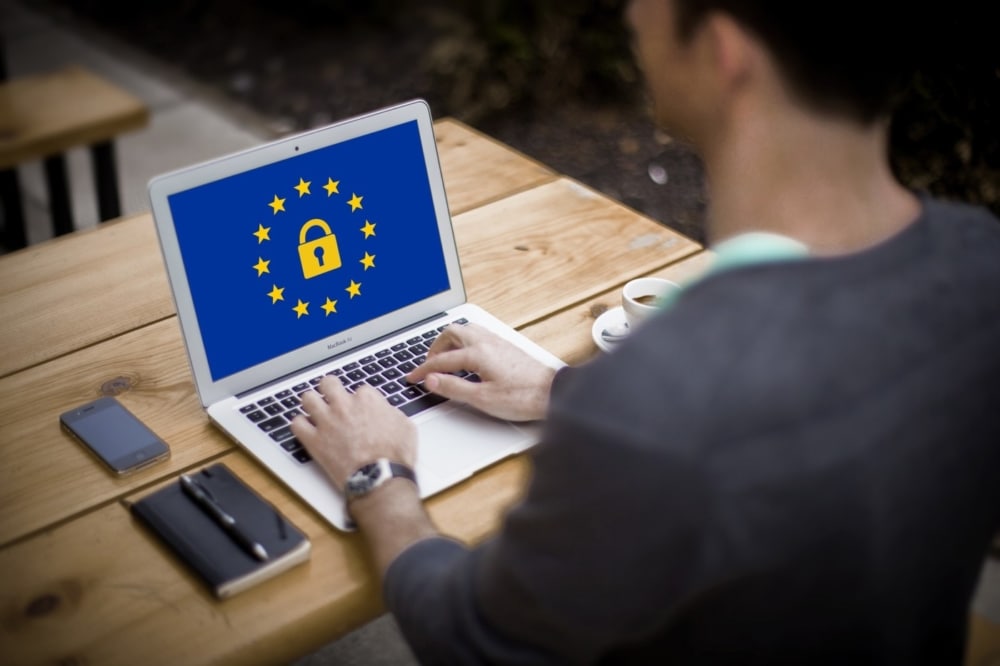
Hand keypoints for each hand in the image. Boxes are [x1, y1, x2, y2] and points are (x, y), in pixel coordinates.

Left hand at [291, 376, 416, 489]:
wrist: (380, 478)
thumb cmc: (394, 456)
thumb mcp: (406, 427)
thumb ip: (391, 413)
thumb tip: (386, 412)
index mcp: (367, 400)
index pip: (359, 389)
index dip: (360, 400)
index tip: (360, 408)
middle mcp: (344, 406)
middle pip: (329, 383)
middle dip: (330, 388)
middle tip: (331, 396)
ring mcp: (327, 422)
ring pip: (308, 398)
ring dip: (312, 402)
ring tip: (315, 409)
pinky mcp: (314, 441)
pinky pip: (297, 424)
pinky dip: (300, 425)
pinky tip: (306, 429)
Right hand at [406, 323, 556, 421]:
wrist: (552, 393)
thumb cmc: (522, 397)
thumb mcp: (482, 399)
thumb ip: (454, 388)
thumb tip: (432, 381)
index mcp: (477, 353)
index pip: (442, 360)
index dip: (423, 370)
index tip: (413, 378)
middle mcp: (486, 342)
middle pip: (451, 333)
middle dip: (435, 348)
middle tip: (428, 365)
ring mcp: (497, 342)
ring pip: (466, 330)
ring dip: (450, 341)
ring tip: (444, 358)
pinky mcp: (506, 346)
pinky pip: (478, 334)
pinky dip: (464, 341)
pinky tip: (467, 355)